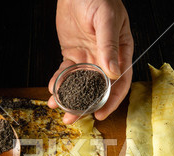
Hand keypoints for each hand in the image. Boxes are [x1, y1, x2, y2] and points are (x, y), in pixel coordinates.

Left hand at [48, 0, 132, 123]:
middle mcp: (105, 59)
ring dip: (70, 97)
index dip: (112, 100)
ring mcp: (88, 58)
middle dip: (86, 105)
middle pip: (98, 88)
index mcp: (121, 52)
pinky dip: (59, 82)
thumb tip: (113, 72)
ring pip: (80, 83)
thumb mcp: (106, 19)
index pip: (120, 82)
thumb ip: (109, 46)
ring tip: (57, 107)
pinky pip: (66, 72)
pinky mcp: (73, 55)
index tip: (101, 114)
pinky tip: (52, 89)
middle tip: (72, 117)